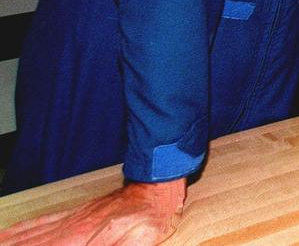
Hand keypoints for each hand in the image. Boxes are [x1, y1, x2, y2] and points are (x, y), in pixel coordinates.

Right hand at [0, 178, 184, 244]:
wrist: (157, 186)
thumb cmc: (152, 216)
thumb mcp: (139, 242)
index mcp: (84, 238)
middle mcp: (71, 228)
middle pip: (31, 244)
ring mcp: (72, 219)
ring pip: (31, 234)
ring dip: (11, 241)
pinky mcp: (76, 213)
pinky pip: (42, 222)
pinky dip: (22, 229)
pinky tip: (11, 233)